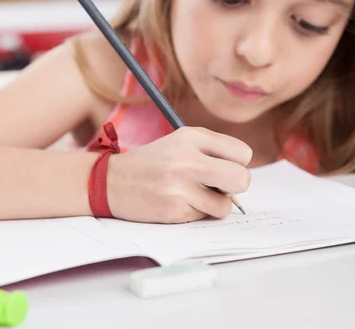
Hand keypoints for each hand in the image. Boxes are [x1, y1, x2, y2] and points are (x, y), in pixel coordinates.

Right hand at [106, 127, 252, 223]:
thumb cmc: (154, 162)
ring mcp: (180, 187)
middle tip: (221, 186)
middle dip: (237, 186)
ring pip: (225, 205)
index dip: (237, 163)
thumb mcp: (182, 142)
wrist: (111, 181)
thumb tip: (243, 177)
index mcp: (192, 137)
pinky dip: (196, 212)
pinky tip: (177, 202)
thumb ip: (215, 151)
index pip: (243, 154)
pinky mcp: (174, 209)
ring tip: (193, 195)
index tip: (224, 167)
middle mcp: (188, 159)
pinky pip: (204, 216)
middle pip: (242, 179)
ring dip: (214, 204)